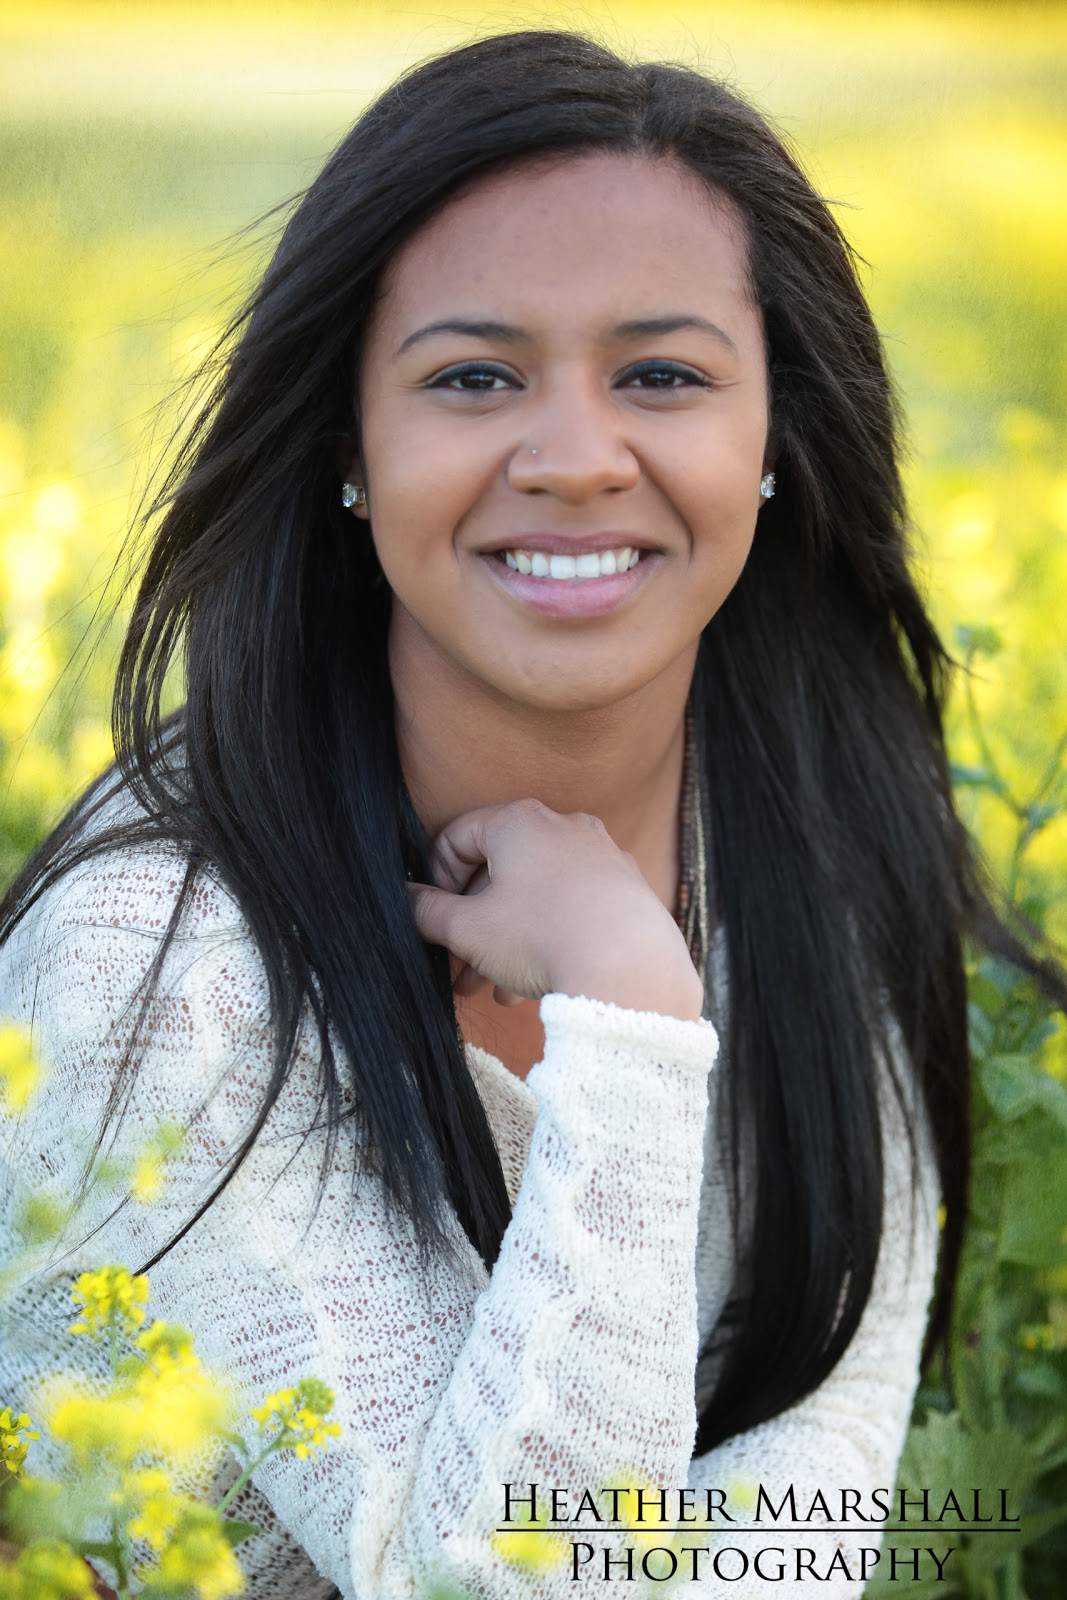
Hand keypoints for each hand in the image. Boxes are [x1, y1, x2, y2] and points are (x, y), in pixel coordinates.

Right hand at [407, 799, 703, 1020]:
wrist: (628, 967)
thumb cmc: (541, 937)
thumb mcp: (468, 929)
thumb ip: (427, 911)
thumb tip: (405, 900)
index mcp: (519, 821)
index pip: (456, 837)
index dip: (435, 881)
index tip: (434, 920)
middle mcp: (563, 826)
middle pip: (499, 873)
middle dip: (471, 925)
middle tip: (455, 968)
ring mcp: (600, 855)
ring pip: (535, 897)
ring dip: (505, 942)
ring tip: (488, 990)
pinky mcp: (626, 889)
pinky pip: (572, 909)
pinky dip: (546, 939)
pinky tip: (530, 988)